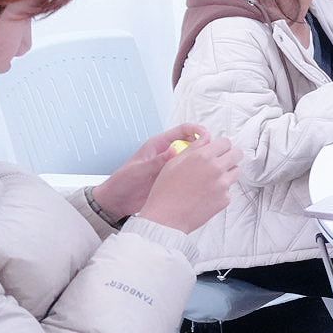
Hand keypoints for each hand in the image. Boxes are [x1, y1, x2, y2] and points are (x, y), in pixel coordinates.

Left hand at [93, 124, 208, 218]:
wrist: (117, 201)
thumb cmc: (123, 182)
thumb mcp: (139, 170)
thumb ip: (157, 161)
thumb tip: (175, 151)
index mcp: (158, 145)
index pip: (183, 131)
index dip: (197, 131)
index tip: (208, 136)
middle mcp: (167, 154)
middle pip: (192, 143)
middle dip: (205, 145)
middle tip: (215, 153)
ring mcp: (171, 167)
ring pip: (193, 159)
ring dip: (203, 161)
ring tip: (214, 167)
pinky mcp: (173, 179)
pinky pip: (189, 173)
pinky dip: (198, 174)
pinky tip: (205, 180)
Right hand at [139, 137, 241, 233]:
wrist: (166, 218)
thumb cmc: (165, 190)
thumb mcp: (174, 162)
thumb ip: (194, 148)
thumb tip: (205, 138)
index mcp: (203, 156)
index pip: (226, 142)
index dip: (221, 145)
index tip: (218, 149)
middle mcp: (216, 169)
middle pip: (237, 154)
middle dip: (230, 155)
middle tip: (220, 161)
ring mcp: (223, 185)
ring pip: (236, 171)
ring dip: (228, 172)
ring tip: (211, 179)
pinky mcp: (225, 199)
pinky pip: (229, 189)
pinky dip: (221, 190)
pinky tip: (207, 194)